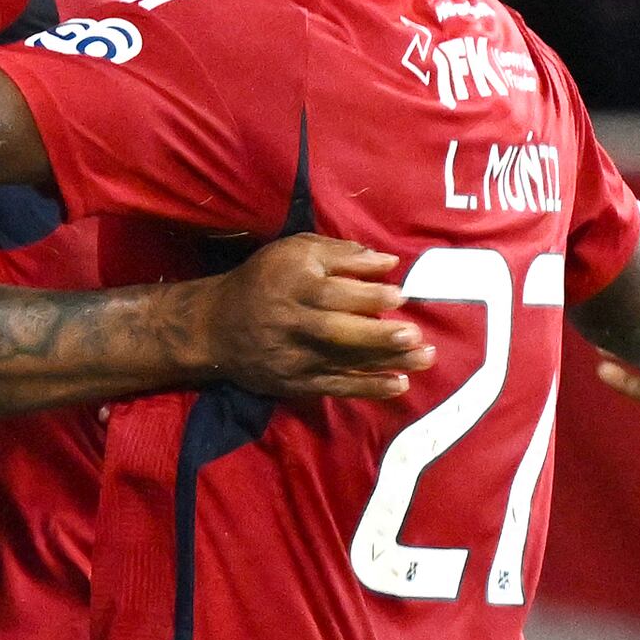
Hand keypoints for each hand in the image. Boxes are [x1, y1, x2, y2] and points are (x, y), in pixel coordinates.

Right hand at [196, 235, 429, 401]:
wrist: (216, 327)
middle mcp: (293, 324)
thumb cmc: (264, 281)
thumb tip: (387, 261)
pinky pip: (336, 387)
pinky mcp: (297, 382)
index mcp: (293, 286)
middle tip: (413, 335)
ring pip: (343, 361)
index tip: (399, 296)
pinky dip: (367, 387)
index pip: (332, 293)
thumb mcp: (295, 252)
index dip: (366, 295)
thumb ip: (341, 254)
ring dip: (386, 363)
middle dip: (377, 335)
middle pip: (337, 332)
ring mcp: (295, 358)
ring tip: (423, 359)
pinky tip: (398, 385)